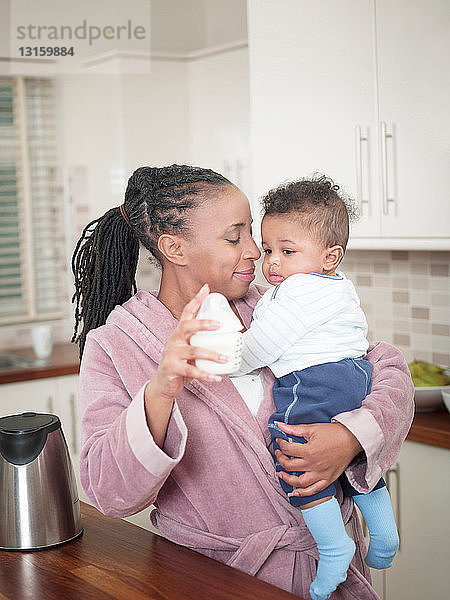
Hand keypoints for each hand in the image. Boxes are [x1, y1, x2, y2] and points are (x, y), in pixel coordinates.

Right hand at [151, 283, 227, 399]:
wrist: (163, 382)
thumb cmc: (180, 363)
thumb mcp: (190, 348)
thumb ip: (204, 341)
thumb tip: (229, 337)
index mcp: (180, 332)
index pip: (187, 312)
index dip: (196, 300)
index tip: (206, 289)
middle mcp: (174, 340)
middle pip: (187, 326)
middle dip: (203, 324)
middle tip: (219, 325)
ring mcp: (172, 353)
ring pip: (193, 351)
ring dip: (211, 354)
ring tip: (225, 358)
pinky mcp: (172, 368)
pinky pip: (191, 371)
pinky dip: (205, 375)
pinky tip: (215, 377)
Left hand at [274, 421, 362, 496]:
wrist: (352, 439)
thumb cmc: (333, 433)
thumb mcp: (312, 428)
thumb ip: (294, 429)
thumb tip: (279, 426)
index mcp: (309, 450)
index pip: (287, 449)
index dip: (280, 444)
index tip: (279, 441)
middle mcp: (313, 464)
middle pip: (289, 466)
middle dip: (280, 459)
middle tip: (279, 454)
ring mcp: (321, 474)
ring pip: (299, 482)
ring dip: (287, 478)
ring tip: (281, 473)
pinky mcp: (328, 479)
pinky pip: (313, 490)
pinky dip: (303, 493)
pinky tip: (295, 491)